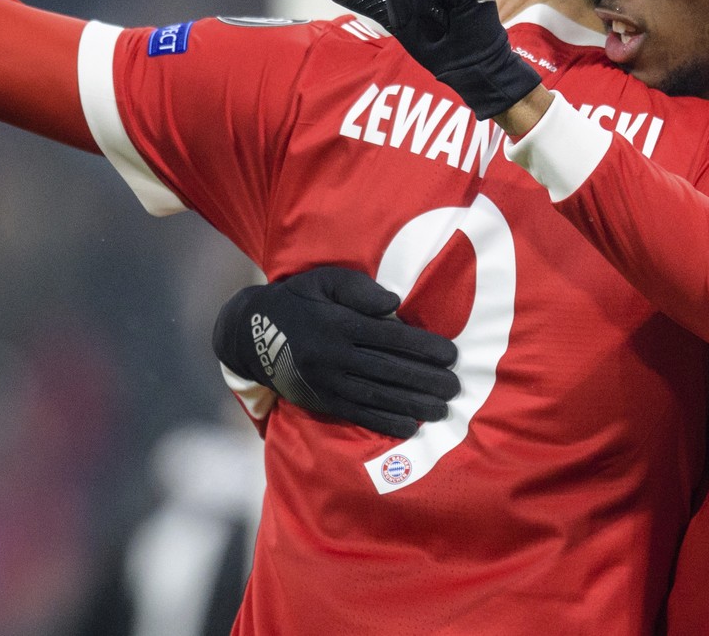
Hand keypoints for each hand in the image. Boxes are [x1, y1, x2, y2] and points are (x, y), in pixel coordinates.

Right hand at [212, 266, 459, 437]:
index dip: (423, 347)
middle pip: (389, 370)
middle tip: (456, 386)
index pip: (390, 337)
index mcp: (339, 323)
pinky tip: (409, 426)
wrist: (252, 334)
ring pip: (377, 396)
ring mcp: (327, 382)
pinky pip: (357, 414)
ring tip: (442, 410)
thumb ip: (359, 290)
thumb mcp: (323, 281)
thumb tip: (395, 304)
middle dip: (426, 380)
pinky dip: (384, 422)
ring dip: (413, 404)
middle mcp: (335, 356)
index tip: (451, 354)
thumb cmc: (299, 300)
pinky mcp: (321, 400)